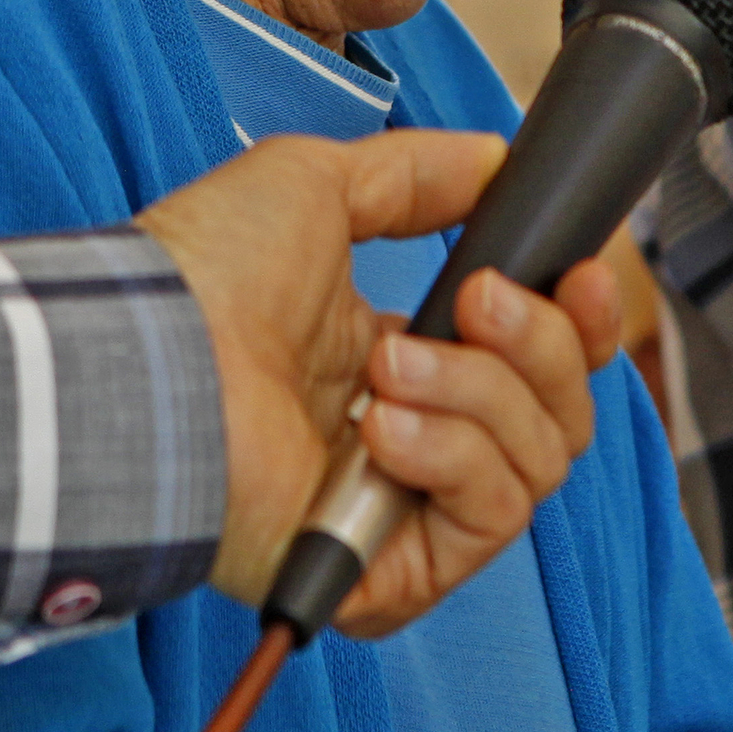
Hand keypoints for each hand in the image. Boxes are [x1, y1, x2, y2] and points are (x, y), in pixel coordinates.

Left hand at [138, 130, 624, 637]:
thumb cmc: (205, 280)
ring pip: (538, 459)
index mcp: (395, 363)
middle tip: (472, 299)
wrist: (151, 362)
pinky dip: (454, 456)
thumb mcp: (322, 187)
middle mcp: (408, 442)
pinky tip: (381, 428)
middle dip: (538, 342)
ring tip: (386, 367)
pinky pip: (493, 515)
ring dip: (478, 392)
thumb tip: (496, 160)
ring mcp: (402, 510)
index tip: (580, 275)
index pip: (535, 364)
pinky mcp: (392, 572)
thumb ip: (419, 174)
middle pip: (558, 411)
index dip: (575, 320)